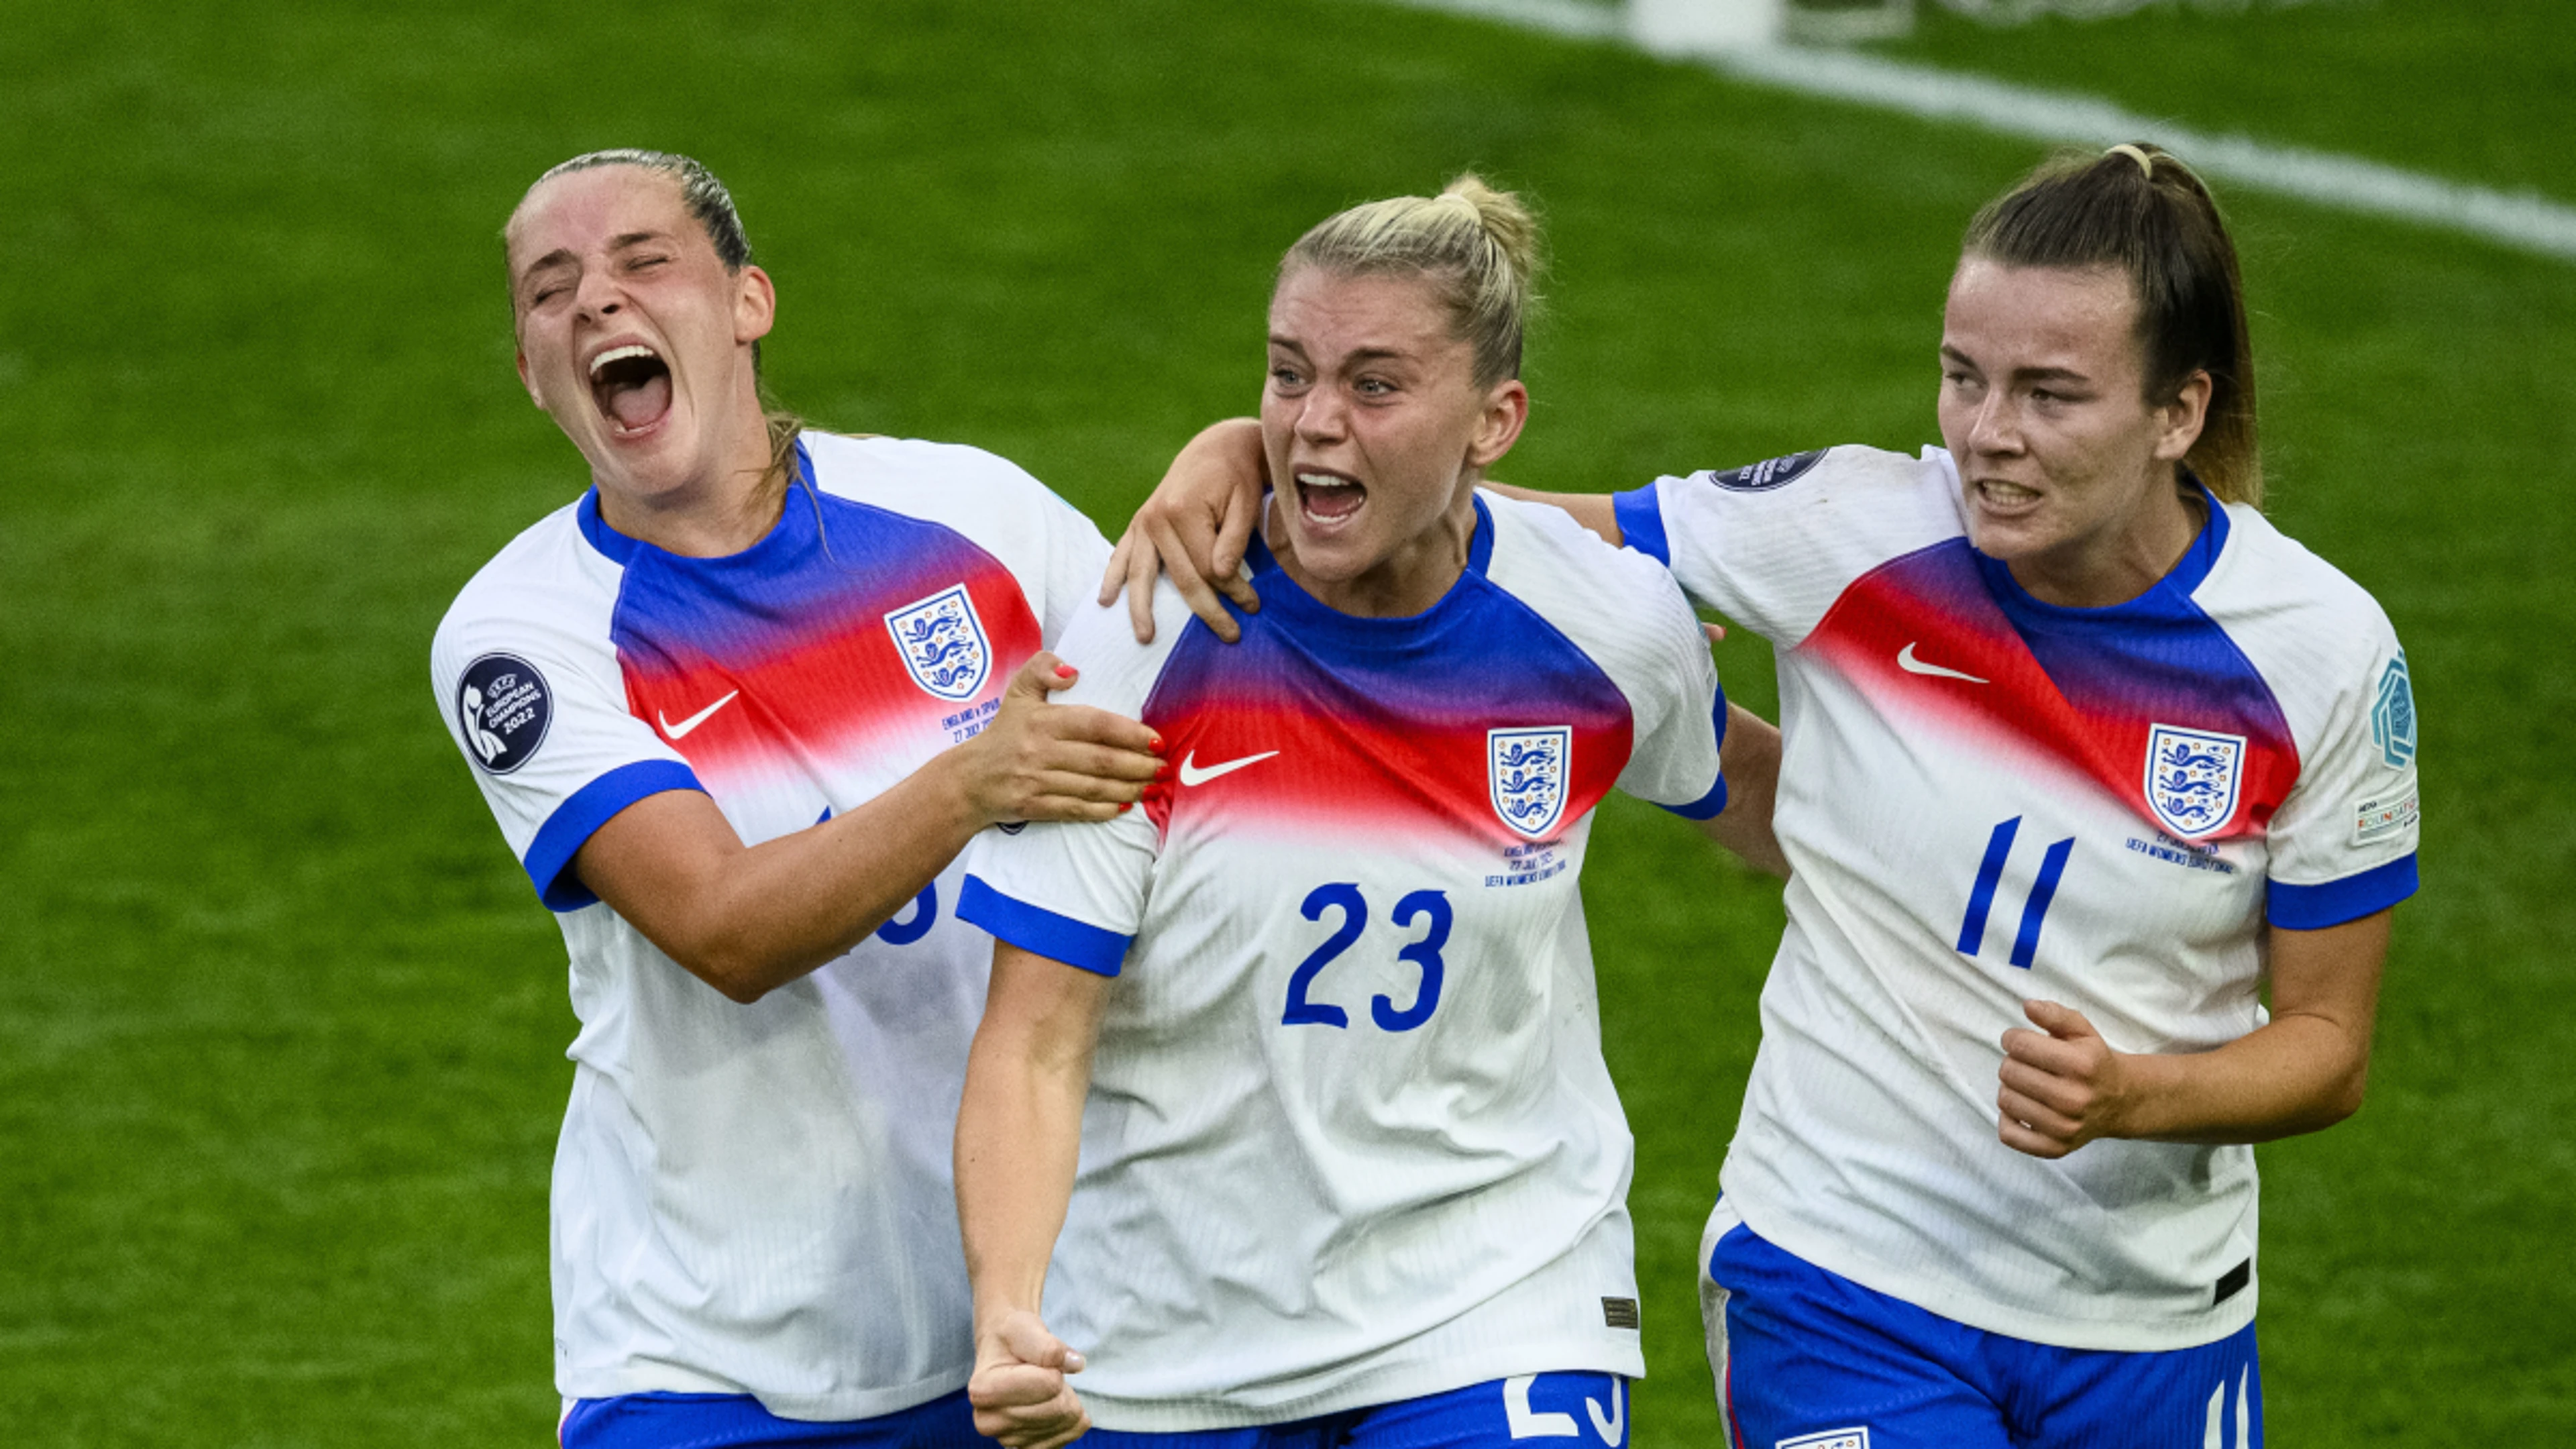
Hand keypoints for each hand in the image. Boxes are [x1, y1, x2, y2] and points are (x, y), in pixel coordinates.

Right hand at [957, 654, 1161, 826]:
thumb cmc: (1004, 732)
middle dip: (1139, 765)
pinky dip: (1102, 810)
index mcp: (1042, 720)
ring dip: (1128, 789)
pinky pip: (1075, 809)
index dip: (1129, 733)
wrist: (968, 780)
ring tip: (1152, 787)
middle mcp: (1040, 751)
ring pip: (1093, 787)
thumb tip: (1072, 671)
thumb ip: (1042, 668)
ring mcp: (1037, 781)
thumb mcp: (1018, 692)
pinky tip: (1123, 807)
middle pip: (1101, 760)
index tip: (1156, 740)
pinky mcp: (1035, 807)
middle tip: (1164, 768)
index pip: (1095, 724)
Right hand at [968, 1310, 1090, 1448]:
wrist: (1004, 1353)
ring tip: (1051, 1388)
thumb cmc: (1013, 1338)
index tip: (1042, 1360)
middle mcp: (988, 1421)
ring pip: (1062, 1425)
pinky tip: (1061, 1405)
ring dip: (1068, 1403)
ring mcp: (1005, 1438)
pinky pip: (1063, 1440)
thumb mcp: (1025, 1328)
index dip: (1056, 1368)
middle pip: (1056, 1408)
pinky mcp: (1024, 1448)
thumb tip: (1075, 1364)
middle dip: (1064, 1387)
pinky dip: (1071, 1423)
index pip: (1049, 1385)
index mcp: (983, 1389)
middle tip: (1050, 1373)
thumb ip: (1048, 1345)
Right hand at [1100, 419, 1266, 643]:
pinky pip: (1121, 556)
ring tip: (1145, 637)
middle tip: (1230, 635)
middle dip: (1207, 610)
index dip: (1232, 590)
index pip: (1208, 566)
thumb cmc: (1236, 478)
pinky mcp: (1137, 525)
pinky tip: (1105, 601)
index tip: (1254, 606)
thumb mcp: (1245, 503)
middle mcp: (1156, 518)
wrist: (1215, 449)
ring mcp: (1143, 522)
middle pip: (1180, 577)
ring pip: (1141, 575)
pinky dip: (1112, 578)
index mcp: (1183, 510)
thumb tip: (1220, 577)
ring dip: (1142, 609)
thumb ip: (1234, 541)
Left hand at [1997, 999, 2134, 1158]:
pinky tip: (2023, 1109)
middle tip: (2028, 1065)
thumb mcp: (2082, 1031)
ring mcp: (2064, 1127)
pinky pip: (2008, 1134)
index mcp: (2081, 1065)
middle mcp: (2074, 1098)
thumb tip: (2028, 1006)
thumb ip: (2056, 1014)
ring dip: (2010, 1088)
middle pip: (2009, 1071)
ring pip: (2005, 1100)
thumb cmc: (2093, 1061)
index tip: (2020, 1041)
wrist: (2120, 1102)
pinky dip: (2008, 1120)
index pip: (2019, 1045)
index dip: (2013, 1037)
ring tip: (2027, 1085)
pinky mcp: (2055, 1148)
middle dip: (2012, 1062)